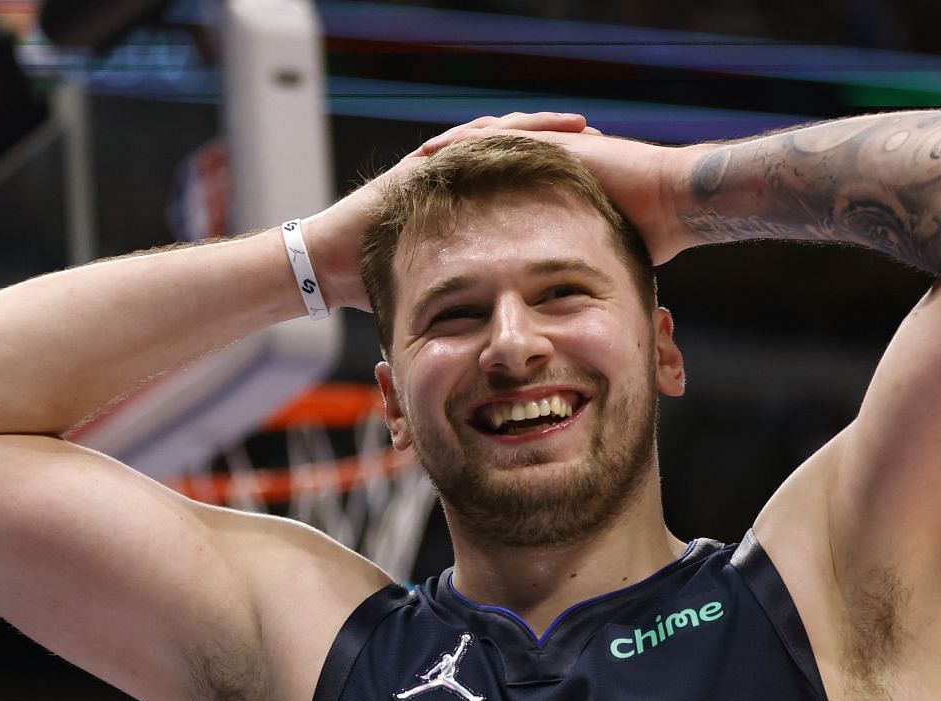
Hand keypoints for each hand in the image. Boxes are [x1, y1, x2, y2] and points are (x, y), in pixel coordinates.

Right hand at [296, 112, 598, 311]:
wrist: (332, 265)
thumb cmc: (387, 281)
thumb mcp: (449, 289)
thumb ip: (483, 297)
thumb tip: (523, 332)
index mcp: (473, 208)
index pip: (528, 182)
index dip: (566, 178)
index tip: (608, 180)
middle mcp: (458, 181)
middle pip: (520, 152)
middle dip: (562, 146)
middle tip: (606, 143)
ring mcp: (437, 168)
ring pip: (497, 138)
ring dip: (537, 131)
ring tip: (578, 128)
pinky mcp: (417, 166)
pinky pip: (461, 143)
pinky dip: (492, 137)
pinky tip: (521, 131)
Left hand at [415, 122, 695, 265]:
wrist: (674, 204)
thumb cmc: (650, 237)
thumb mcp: (597, 259)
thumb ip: (576, 275)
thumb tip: (564, 321)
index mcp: (552, 193)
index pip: (497, 197)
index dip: (465, 208)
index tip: (431, 225)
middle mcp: (546, 166)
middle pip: (484, 168)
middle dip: (447, 179)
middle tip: (408, 193)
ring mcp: (549, 149)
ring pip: (485, 147)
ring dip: (446, 157)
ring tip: (412, 168)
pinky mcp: (553, 140)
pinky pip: (500, 136)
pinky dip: (466, 142)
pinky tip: (437, 150)